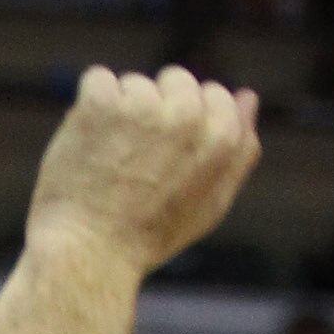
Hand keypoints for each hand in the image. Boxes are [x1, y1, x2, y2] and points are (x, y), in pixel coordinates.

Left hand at [26, 65, 260, 275]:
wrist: (88, 253)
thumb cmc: (148, 236)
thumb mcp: (211, 203)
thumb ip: (238, 149)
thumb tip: (248, 96)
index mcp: (223, 136)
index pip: (212, 94)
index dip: (182, 123)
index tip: (161, 155)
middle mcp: (189, 115)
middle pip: (175, 81)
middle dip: (154, 109)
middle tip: (133, 160)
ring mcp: (144, 107)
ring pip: (133, 84)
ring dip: (118, 112)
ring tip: (107, 161)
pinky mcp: (102, 104)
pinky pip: (97, 79)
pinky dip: (87, 106)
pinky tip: (84, 142)